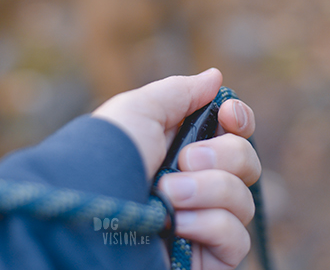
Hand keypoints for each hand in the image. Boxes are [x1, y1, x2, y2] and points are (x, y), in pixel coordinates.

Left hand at [92, 69, 260, 269]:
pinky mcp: (207, 260)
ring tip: (166, 195)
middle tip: (182, 161)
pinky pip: (237, 239)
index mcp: (181, 149)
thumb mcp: (138, 111)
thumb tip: (215, 77)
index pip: (234, 133)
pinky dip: (209, 226)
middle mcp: (196, 186)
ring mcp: (203, 225)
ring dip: (208, 190)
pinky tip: (176, 226)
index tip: (228, 115)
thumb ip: (179, 92)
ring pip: (244, 200)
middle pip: (247, 163)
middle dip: (222, 155)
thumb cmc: (104, 158)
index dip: (240, 120)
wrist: (83, 217)